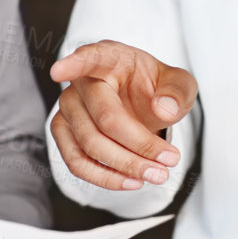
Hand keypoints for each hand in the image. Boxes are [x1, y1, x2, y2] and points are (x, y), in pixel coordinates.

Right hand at [48, 40, 197, 189]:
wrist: (143, 103)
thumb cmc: (155, 88)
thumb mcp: (179, 83)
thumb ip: (177, 91)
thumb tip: (163, 109)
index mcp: (110, 58)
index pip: (90, 58)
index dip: (74, 65)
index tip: (58, 72)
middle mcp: (82, 81)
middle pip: (104, 118)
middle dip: (139, 144)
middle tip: (171, 160)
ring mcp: (68, 107)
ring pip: (89, 145)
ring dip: (125, 166)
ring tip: (157, 174)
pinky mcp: (63, 132)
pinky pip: (76, 162)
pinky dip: (106, 178)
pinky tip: (132, 181)